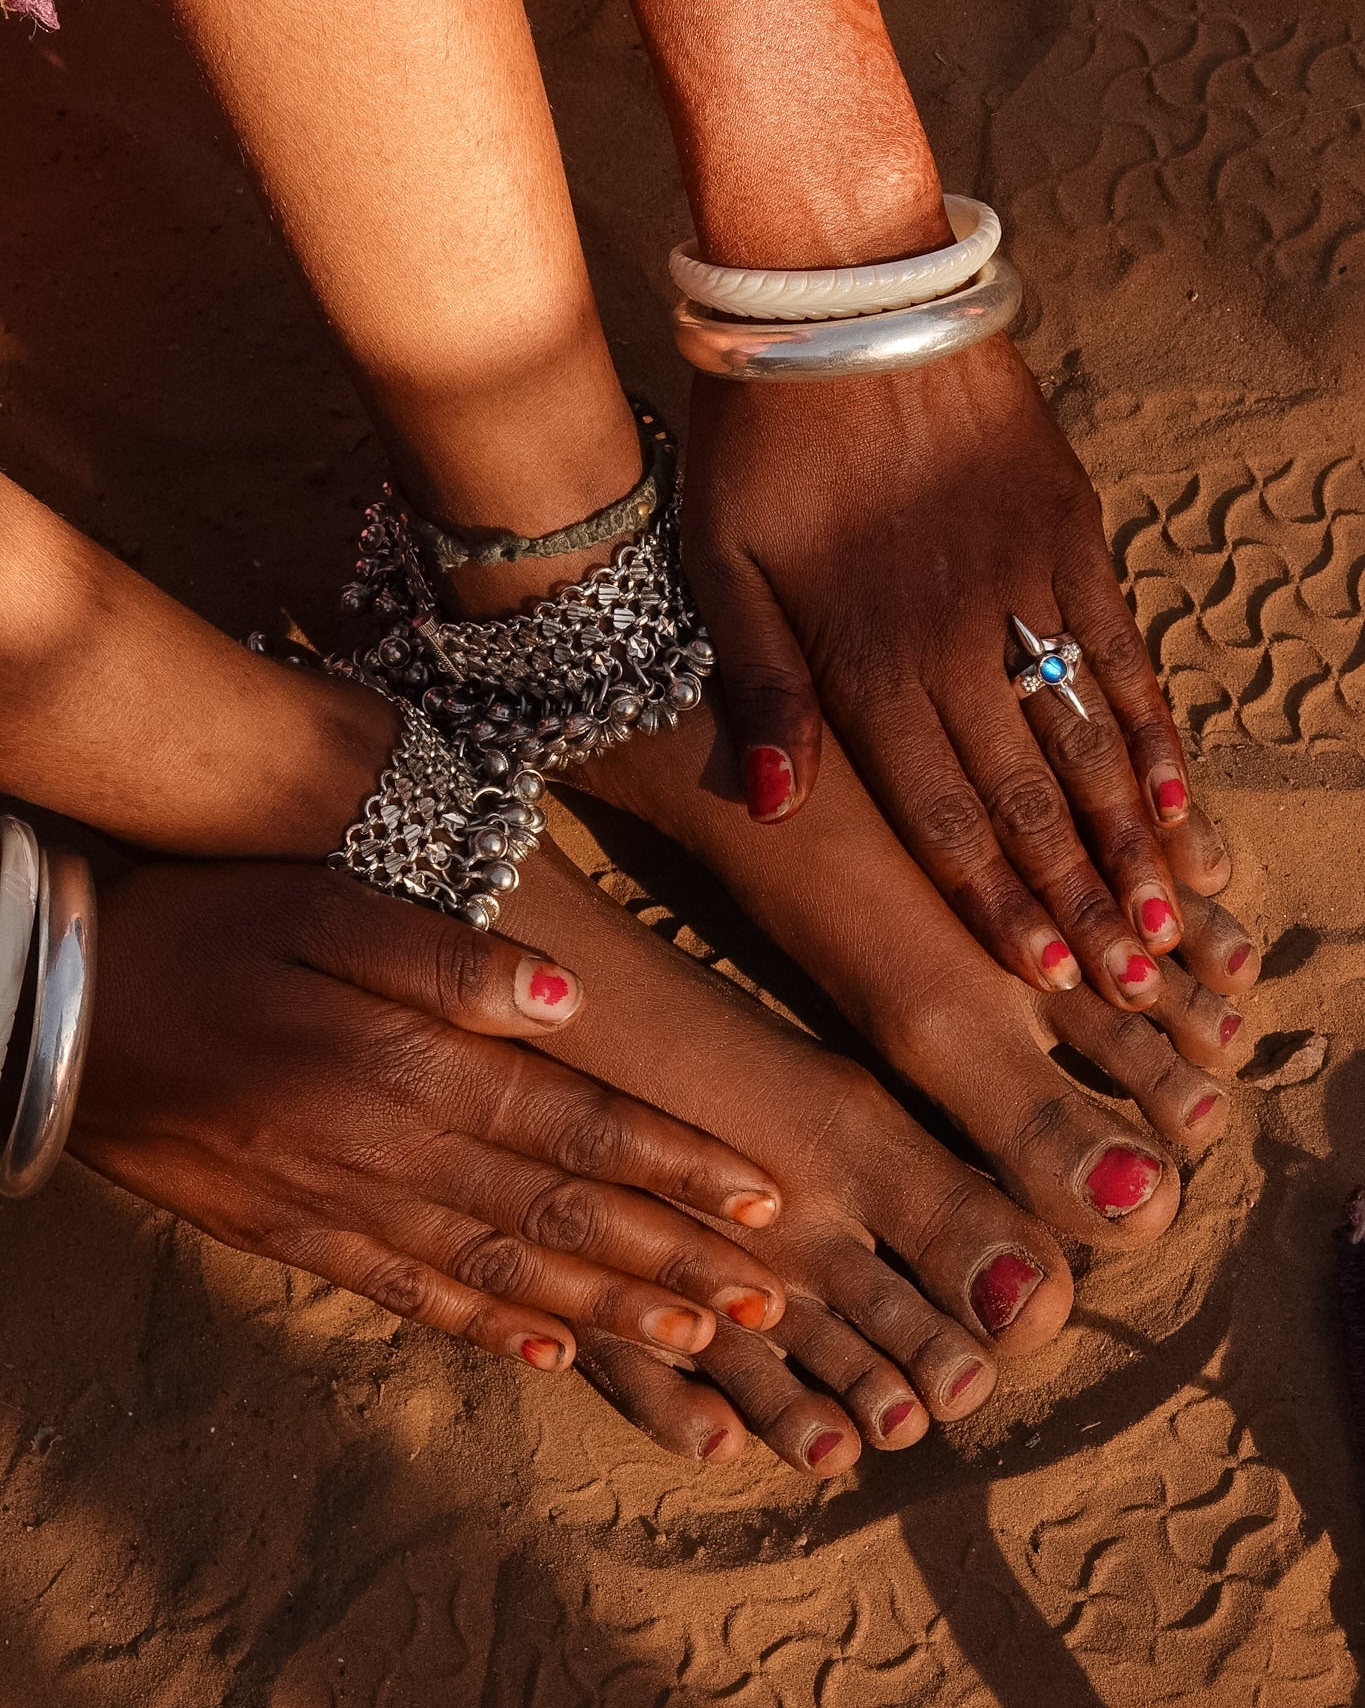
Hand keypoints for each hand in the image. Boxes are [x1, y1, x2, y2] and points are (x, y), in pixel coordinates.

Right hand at [72, 863, 788, 1371]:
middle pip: (565, 1217)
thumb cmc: (207, 929)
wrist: (66, 1011)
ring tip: (703, 1339)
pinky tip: (547, 1354)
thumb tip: (571, 1001)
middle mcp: (396, 1152)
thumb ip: (450, 960)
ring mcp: (347, 1206)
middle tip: (773, 1297)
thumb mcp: (327, 906)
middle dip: (676, 1258)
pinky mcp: (300, 1235)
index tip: (768, 1200)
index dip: (680, 1168)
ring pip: (508, 1272)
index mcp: (417, 1066)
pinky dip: (489, 1328)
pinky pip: (413, 1296)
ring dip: (612, 1310)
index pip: (582, 1127)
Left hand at [684, 333, 1218, 1011]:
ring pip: (1089, 734)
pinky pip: (1123, 648)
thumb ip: (762, 687)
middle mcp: (953, 635)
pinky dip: (1156, 729)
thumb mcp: (720, 562)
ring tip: (1172, 919)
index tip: (1042, 979)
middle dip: (1079, 897)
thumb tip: (779, 808)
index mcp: (862, 655)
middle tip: (1133, 986)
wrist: (842, 292)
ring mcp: (1023, 581)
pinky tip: (1184, 797)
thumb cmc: (759, 437)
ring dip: (1132, 836)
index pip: (938, 808)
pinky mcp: (1070, 528)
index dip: (993, 899)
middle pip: (1028, 792)